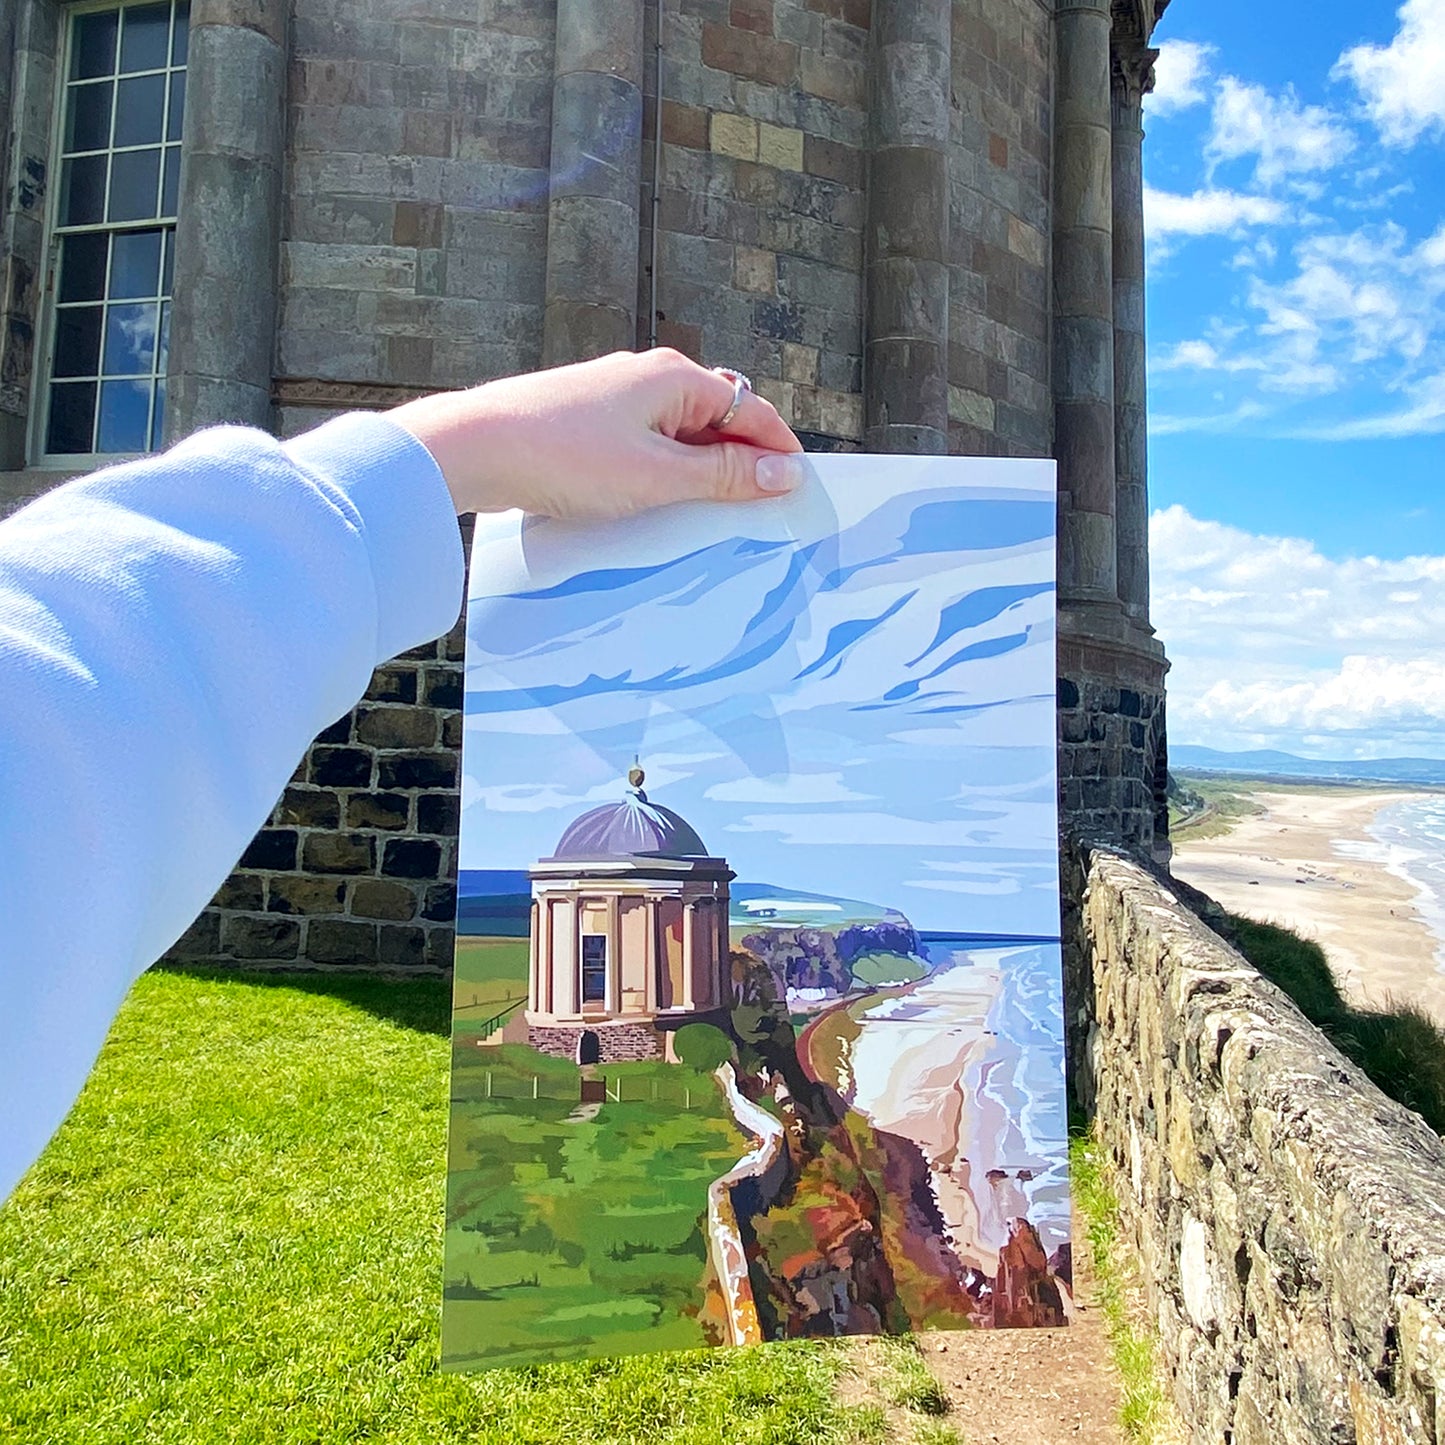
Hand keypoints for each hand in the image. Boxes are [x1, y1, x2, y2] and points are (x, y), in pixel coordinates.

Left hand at [390, 349, 805, 519]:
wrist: (474, 448)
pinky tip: (656, 508)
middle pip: (716, 421)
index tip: (800, 490)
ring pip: (678, 438)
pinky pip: (644, 448)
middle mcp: (647, 377)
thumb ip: (724, 476)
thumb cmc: (566, 457)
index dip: (779, 450)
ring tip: (710, 519)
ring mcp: (614, 398)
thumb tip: (784, 474)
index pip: (750, 410)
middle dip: (740, 464)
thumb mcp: (658, 476)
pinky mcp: (586, 423)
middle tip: (760, 513)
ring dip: (698, 475)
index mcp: (674, 377)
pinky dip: (661, 476)